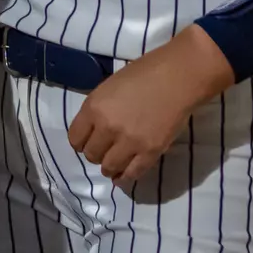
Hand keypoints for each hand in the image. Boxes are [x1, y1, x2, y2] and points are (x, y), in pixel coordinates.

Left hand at [68, 25, 232, 188]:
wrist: (177, 78)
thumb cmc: (142, 75)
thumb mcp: (107, 88)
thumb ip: (97, 110)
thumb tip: (93, 130)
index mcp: (94, 108)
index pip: (75, 139)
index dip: (80, 142)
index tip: (87, 141)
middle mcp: (107, 128)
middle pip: (91, 155)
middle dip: (95, 153)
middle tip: (104, 149)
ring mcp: (129, 142)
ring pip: (108, 167)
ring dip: (109, 167)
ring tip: (113, 163)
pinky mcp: (151, 152)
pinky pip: (132, 173)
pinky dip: (124, 177)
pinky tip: (122, 176)